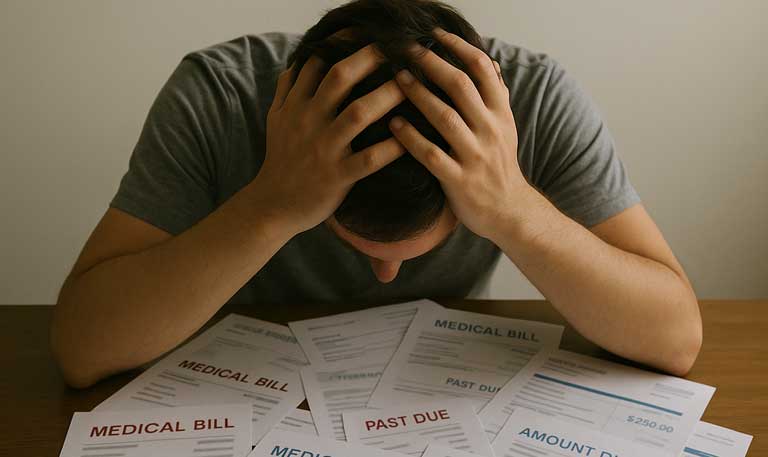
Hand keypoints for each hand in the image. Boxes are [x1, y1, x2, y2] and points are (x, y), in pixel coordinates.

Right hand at [252, 43, 406, 234]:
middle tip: (399, 47)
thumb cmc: (280, 160)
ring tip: (413, 84)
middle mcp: (309, 120)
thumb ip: (286, 89)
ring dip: (388, 95)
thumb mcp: (275, 120)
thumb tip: (296, 62)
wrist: (272, 204)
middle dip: (370, 57)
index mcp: (296, 104)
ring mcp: (324, 148)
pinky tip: (411, 137)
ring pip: (358, 114)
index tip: (367, 30)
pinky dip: (391, 148)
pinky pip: (368, 159)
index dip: (342, 41)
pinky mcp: (337, 176)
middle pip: (340, 77)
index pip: (318, 61)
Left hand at [388, 28, 534, 240]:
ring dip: (418, 95)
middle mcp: (490, 130)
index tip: (435, 34)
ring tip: (396, 79)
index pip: (483, 69)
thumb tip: (490, 63)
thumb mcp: (505, 128)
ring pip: (445, 118)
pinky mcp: (459, 180)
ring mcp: (475, 156)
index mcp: (501, 113)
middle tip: (407, 49)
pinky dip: (410, 138)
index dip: (459, 47)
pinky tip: (394, 125)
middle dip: (432, 64)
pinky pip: (431, 155)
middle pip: (461, 87)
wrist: (509, 211)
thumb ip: (496, 97)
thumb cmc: (499, 166)